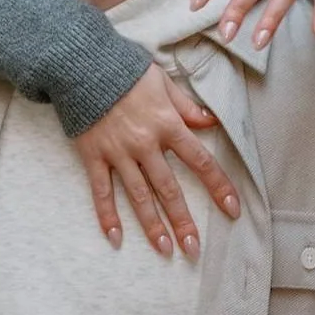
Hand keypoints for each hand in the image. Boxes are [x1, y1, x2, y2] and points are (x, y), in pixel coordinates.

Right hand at [74, 64, 241, 257]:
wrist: (82, 64)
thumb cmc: (126, 71)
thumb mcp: (163, 83)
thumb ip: (187, 107)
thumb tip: (210, 123)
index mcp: (167, 125)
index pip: (200, 161)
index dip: (218, 186)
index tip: (232, 209)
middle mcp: (145, 144)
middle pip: (169, 189)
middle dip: (183, 221)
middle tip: (193, 249)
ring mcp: (118, 153)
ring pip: (138, 196)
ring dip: (152, 225)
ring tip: (163, 249)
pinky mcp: (93, 156)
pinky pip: (101, 191)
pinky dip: (107, 215)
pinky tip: (115, 238)